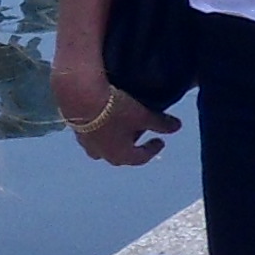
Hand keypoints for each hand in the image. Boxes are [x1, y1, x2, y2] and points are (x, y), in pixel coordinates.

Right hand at [56, 60, 179, 166]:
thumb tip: (178, 127)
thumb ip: (160, 123)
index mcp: (121, 155)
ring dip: (115, 139)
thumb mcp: (142, 115)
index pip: (141, 157)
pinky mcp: (76, 132)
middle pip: (121, 154)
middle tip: (140, 132)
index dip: (153, 149)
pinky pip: (93, 135)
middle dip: (132, 145)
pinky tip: (104, 118)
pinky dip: (102, 130)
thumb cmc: (115, 109)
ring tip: (121, 125)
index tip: (160, 141)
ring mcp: (87, 144)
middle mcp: (103, 155)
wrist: (79, 96)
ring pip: (104, 146)